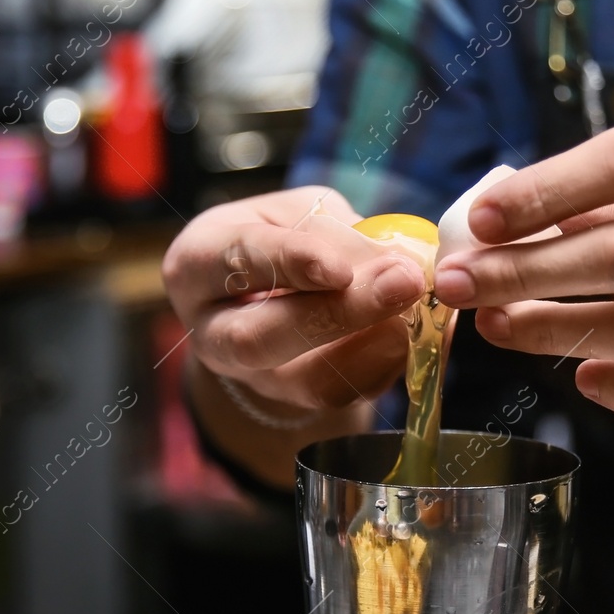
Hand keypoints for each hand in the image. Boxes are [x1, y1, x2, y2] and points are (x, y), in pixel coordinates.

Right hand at [162, 187, 425, 416]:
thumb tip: (391, 261)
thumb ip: (334, 231)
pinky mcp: (294, 401)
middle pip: (261, 337)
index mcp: (198, 262)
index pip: (240, 259)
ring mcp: (251, 377)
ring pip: (306, 381)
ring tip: (415, 312)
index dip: (292, 263)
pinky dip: (383, 366)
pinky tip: (408, 337)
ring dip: (372, 347)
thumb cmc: (280, 237)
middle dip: (339, 313)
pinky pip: (342, 396)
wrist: (272, 293)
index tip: (340, 269)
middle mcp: (211, 329)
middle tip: (403, 283)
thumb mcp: (298, 213)